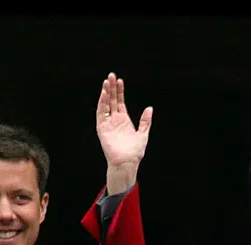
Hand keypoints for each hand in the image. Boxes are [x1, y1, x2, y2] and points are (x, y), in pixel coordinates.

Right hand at [97, 73, 151, 192]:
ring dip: (105, 93)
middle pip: (112, 100)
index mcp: (124, 121)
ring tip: (107, 81)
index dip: (120, 91)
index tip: (120, 81)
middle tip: (111, 75)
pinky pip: (101, 113)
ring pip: (105, 105)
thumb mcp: (143, 134)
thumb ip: (145, 121)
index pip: (120, 102)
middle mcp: (115, 120)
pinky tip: (104, 94)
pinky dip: (102, 104)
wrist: (127, 162)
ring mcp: (108, 124)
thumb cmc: (135, 152)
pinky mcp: (102, 128)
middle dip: (111, 88)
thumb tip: (149, 108)